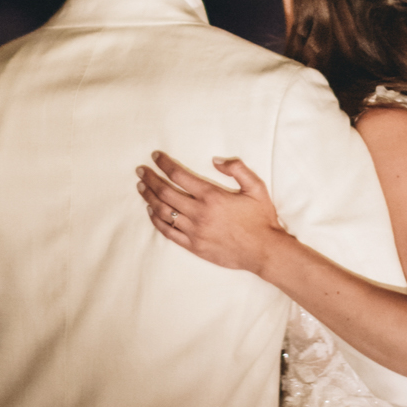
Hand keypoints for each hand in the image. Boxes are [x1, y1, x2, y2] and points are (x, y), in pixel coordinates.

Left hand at [137, 151, 289, 274]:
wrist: (265, 251)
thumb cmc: (262, 219)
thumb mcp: (256, 188)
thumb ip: (238, 169)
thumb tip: (215, 160)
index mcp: (212, 196)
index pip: (179, 175)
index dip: (164, 163)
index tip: (155, 156)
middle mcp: (199, 213)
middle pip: (165, 192)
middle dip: (150, 178)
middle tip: (140, 171)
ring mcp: (194, 231)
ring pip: (163, 211)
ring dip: (149, 197)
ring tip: (141, 187)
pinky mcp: (193, 246)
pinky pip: (168, 232)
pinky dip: (156, 220)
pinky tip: (151, 211)